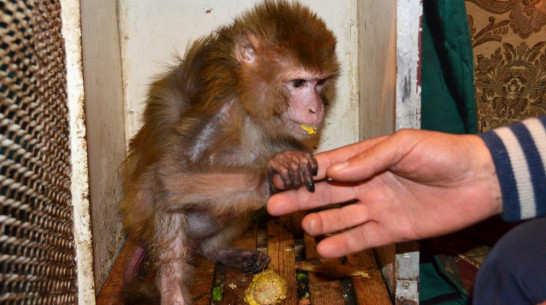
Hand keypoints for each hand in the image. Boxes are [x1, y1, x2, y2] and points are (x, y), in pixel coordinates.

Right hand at [267, 129, 502, 257]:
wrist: (479, 179)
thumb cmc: (442, 153)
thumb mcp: (404, 144)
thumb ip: (368, 158)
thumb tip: (334, 171)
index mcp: (367, 158)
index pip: (328, 165)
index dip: (304, 171)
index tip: (280, 177)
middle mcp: (367, 183)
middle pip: (326, 193)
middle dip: (300, 198)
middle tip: (274, 204)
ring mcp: (378, 207)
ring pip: (341, 217)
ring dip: (321, 222)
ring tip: (304, 226)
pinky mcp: (392, 228)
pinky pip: (362, 237)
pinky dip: (343, 243)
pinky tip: (324, 248)